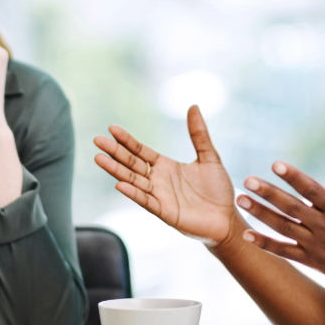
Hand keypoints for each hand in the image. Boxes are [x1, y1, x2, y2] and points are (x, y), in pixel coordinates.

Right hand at [94, 106, 239, 247]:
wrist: (227, 218)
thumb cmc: (218, 189)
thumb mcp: (209, 157)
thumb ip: (199, 134)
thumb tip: (194, 106)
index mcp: (165, 166)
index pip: (140, 151)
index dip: (127, 140)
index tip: (112, 128)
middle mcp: (158, 180)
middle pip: (131, 163)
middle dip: (114, 152)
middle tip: (97, 140)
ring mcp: (159, 196)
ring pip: (133, 181)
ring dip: (116, 170)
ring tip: (99, 158)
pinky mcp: (165, 212)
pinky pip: (146, 201)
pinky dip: (133, 193)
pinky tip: (120, 184)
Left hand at [237, 134, 324, 291]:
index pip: (311, 189)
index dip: (293, 176)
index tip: (275, 164)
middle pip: (291, 207)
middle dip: (269, 194)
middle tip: (247, 181)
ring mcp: (316, 245)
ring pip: (283, 228)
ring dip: (260, 214)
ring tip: (240, 200)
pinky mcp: (312, 260)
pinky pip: (284, 251)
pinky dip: (265, 244)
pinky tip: (246, 233)